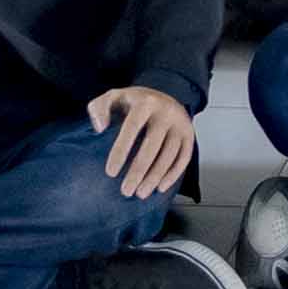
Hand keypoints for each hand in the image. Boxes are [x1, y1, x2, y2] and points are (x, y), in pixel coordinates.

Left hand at [85, 82, 200, 200]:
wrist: (163, 95)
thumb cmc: (132, 103)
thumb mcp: (112, 97)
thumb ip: (98, 108)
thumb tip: (99, 127)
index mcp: (145, 103)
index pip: (132, 128)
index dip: (121, 151)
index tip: (110, 173)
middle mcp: (166, 112)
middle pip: (152, 146)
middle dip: (138, 171)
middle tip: (126, 191)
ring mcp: (180, 123)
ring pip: (170, 155)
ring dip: (155, 177)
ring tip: (140, 193)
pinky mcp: (189, 134)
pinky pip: (184, 157)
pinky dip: (173, 174)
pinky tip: (160, 187)